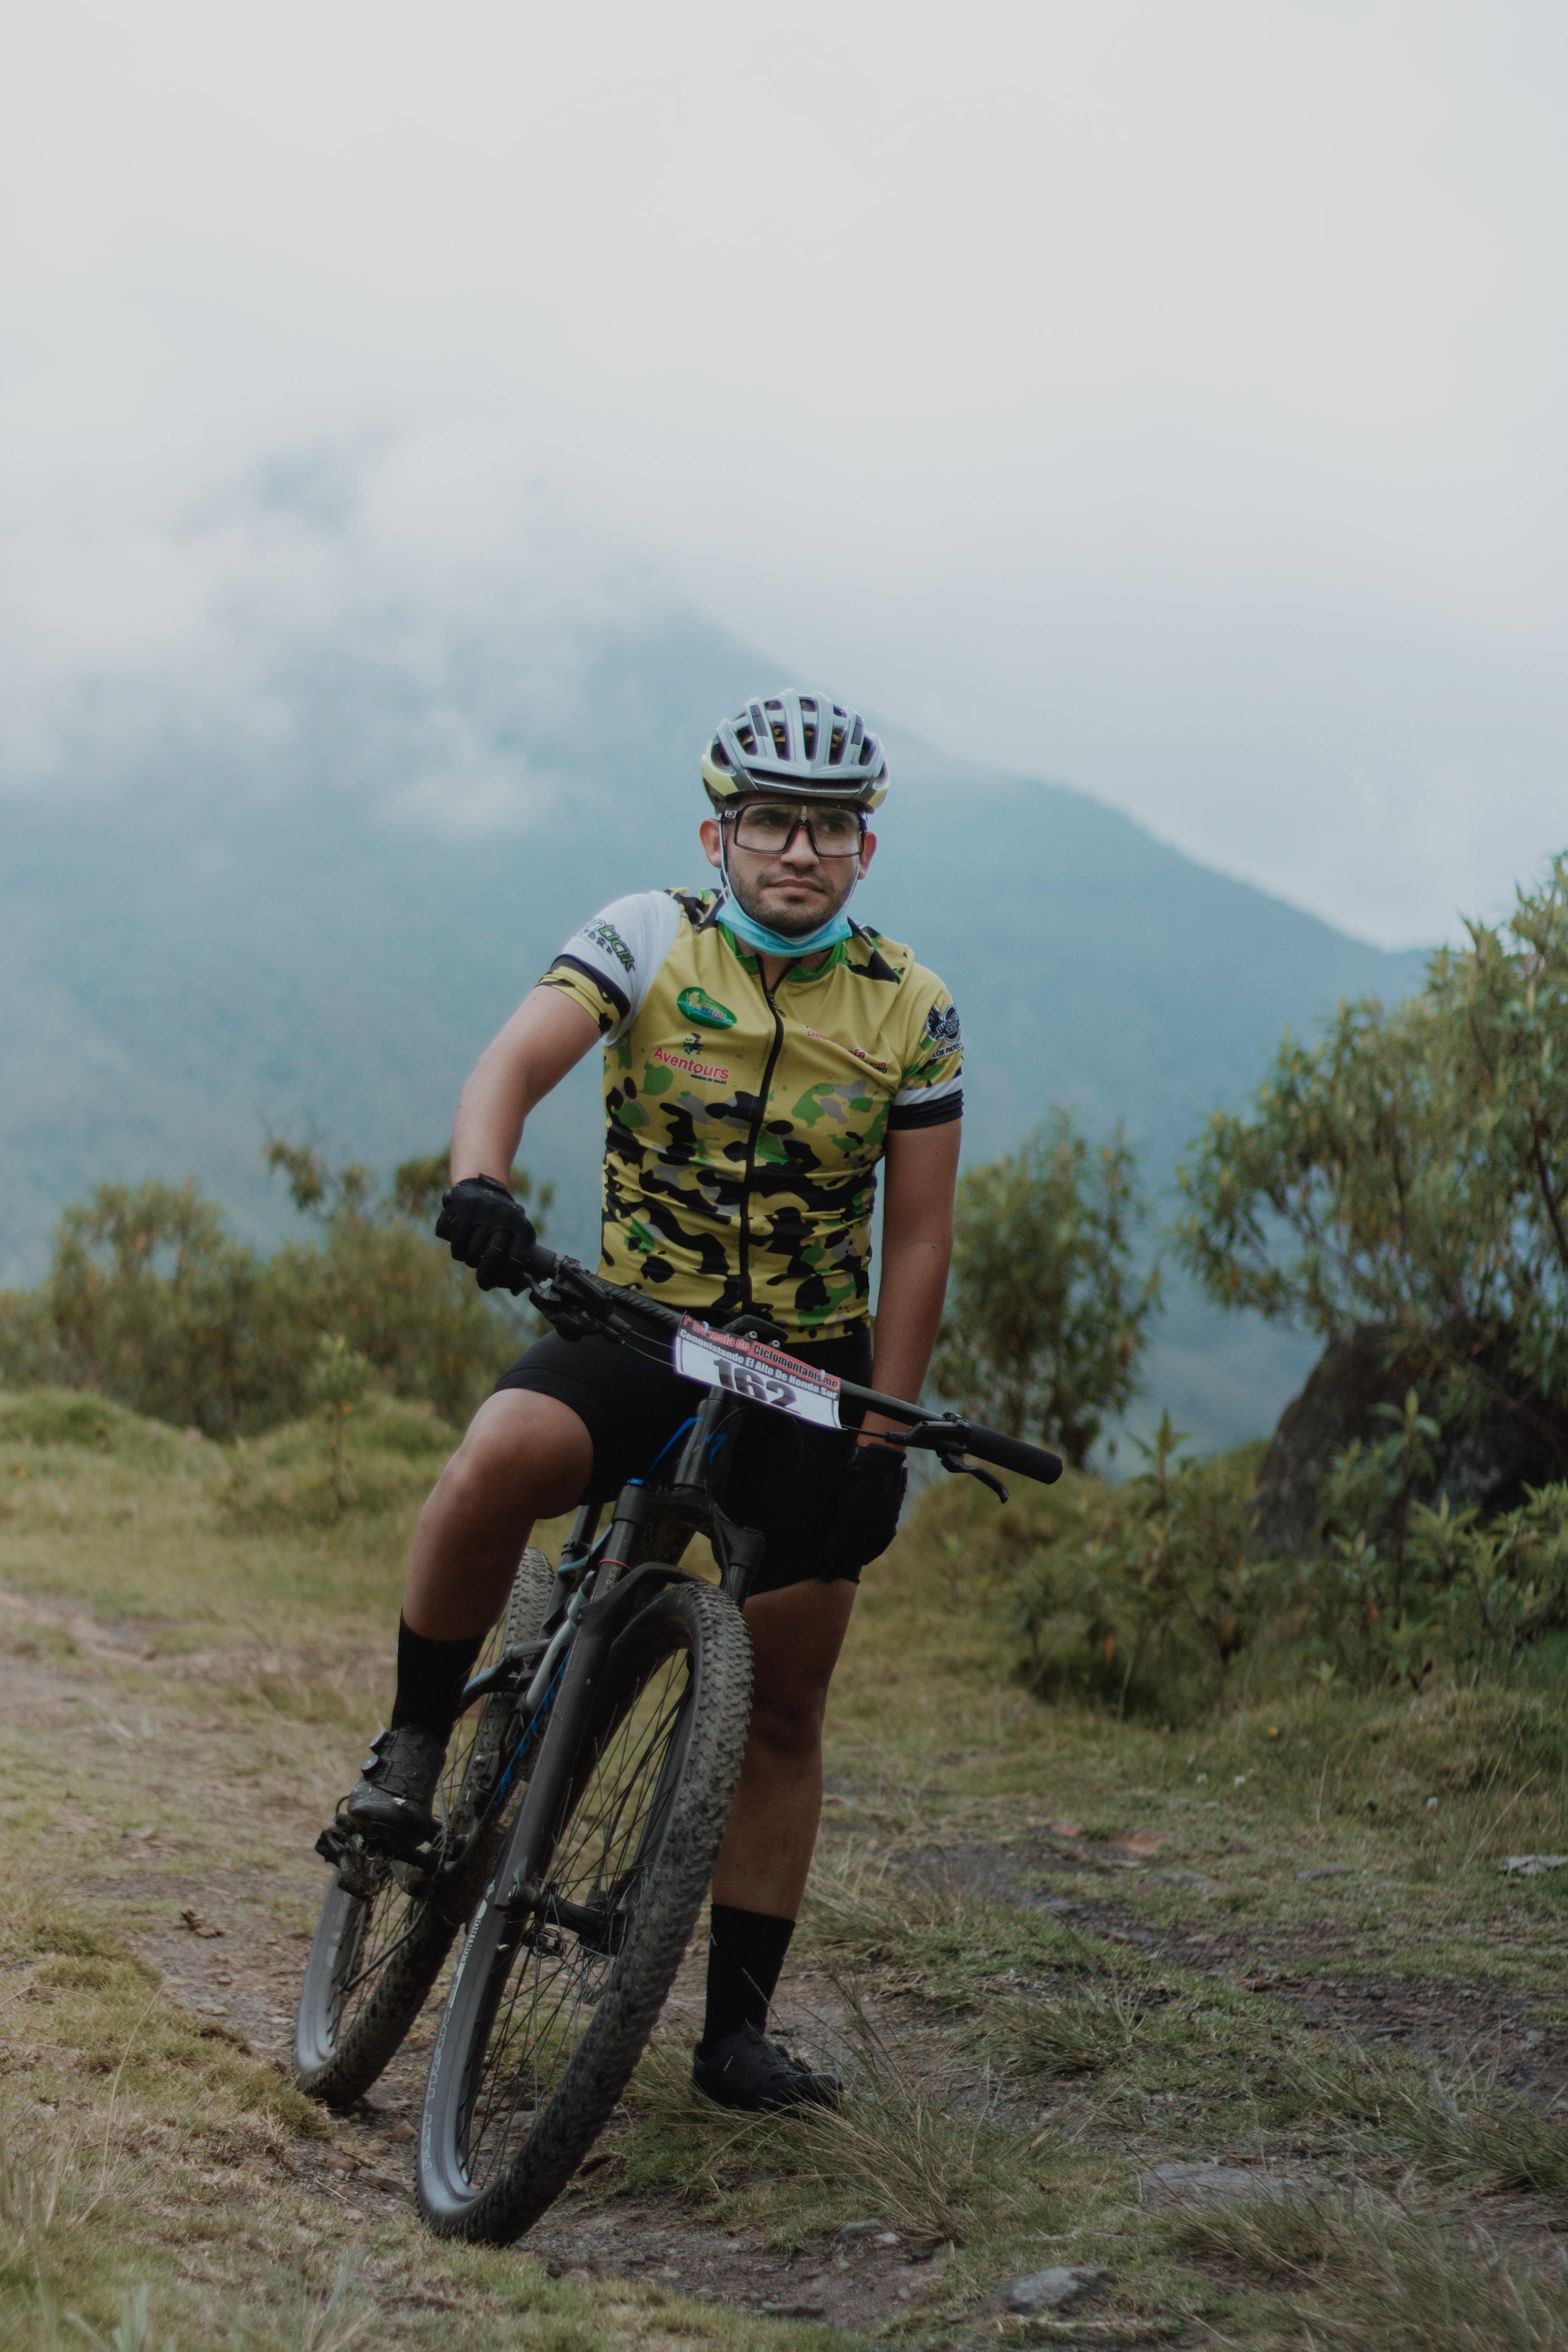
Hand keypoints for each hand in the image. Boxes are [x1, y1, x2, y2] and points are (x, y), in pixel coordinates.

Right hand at [435, 1175, 537, 1293]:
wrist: (481, 1186)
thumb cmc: (501, 1220)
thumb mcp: (515, 1232)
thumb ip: (517, 1256)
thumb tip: (515, 1288)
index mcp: (523, 1226)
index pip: (517, 1259)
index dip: (507, 1277)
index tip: (499, 1284)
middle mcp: (506, 1218)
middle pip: (494, 1259)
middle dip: (487, 1277)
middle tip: (484, 1284)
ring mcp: (485, 1214)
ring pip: (473, 1254)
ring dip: (471, 1262)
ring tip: (472, 1259)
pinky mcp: (465, 1212)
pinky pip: (459, 1245)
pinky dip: (458, 1253)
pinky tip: (461, 1253)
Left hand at [819, 1441, 907, 1579]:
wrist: (880, 1464)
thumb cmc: (851, 1475)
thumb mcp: (837, 1496)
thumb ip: (833, 1519)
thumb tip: (825, 1540)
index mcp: (851, 1517)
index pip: (835, 1548)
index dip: (825, 1561)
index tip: (817, 1570)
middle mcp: (867, 1525)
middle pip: (849, 1554)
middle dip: (835, 1567)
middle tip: (825, 1577)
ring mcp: (881, 1525)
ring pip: (865, 1553)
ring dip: (851, 1564)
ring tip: (840, 1571)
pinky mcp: (890, 1524)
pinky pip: (879, 1546)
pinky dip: (869, 1555)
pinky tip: (862, 1560)